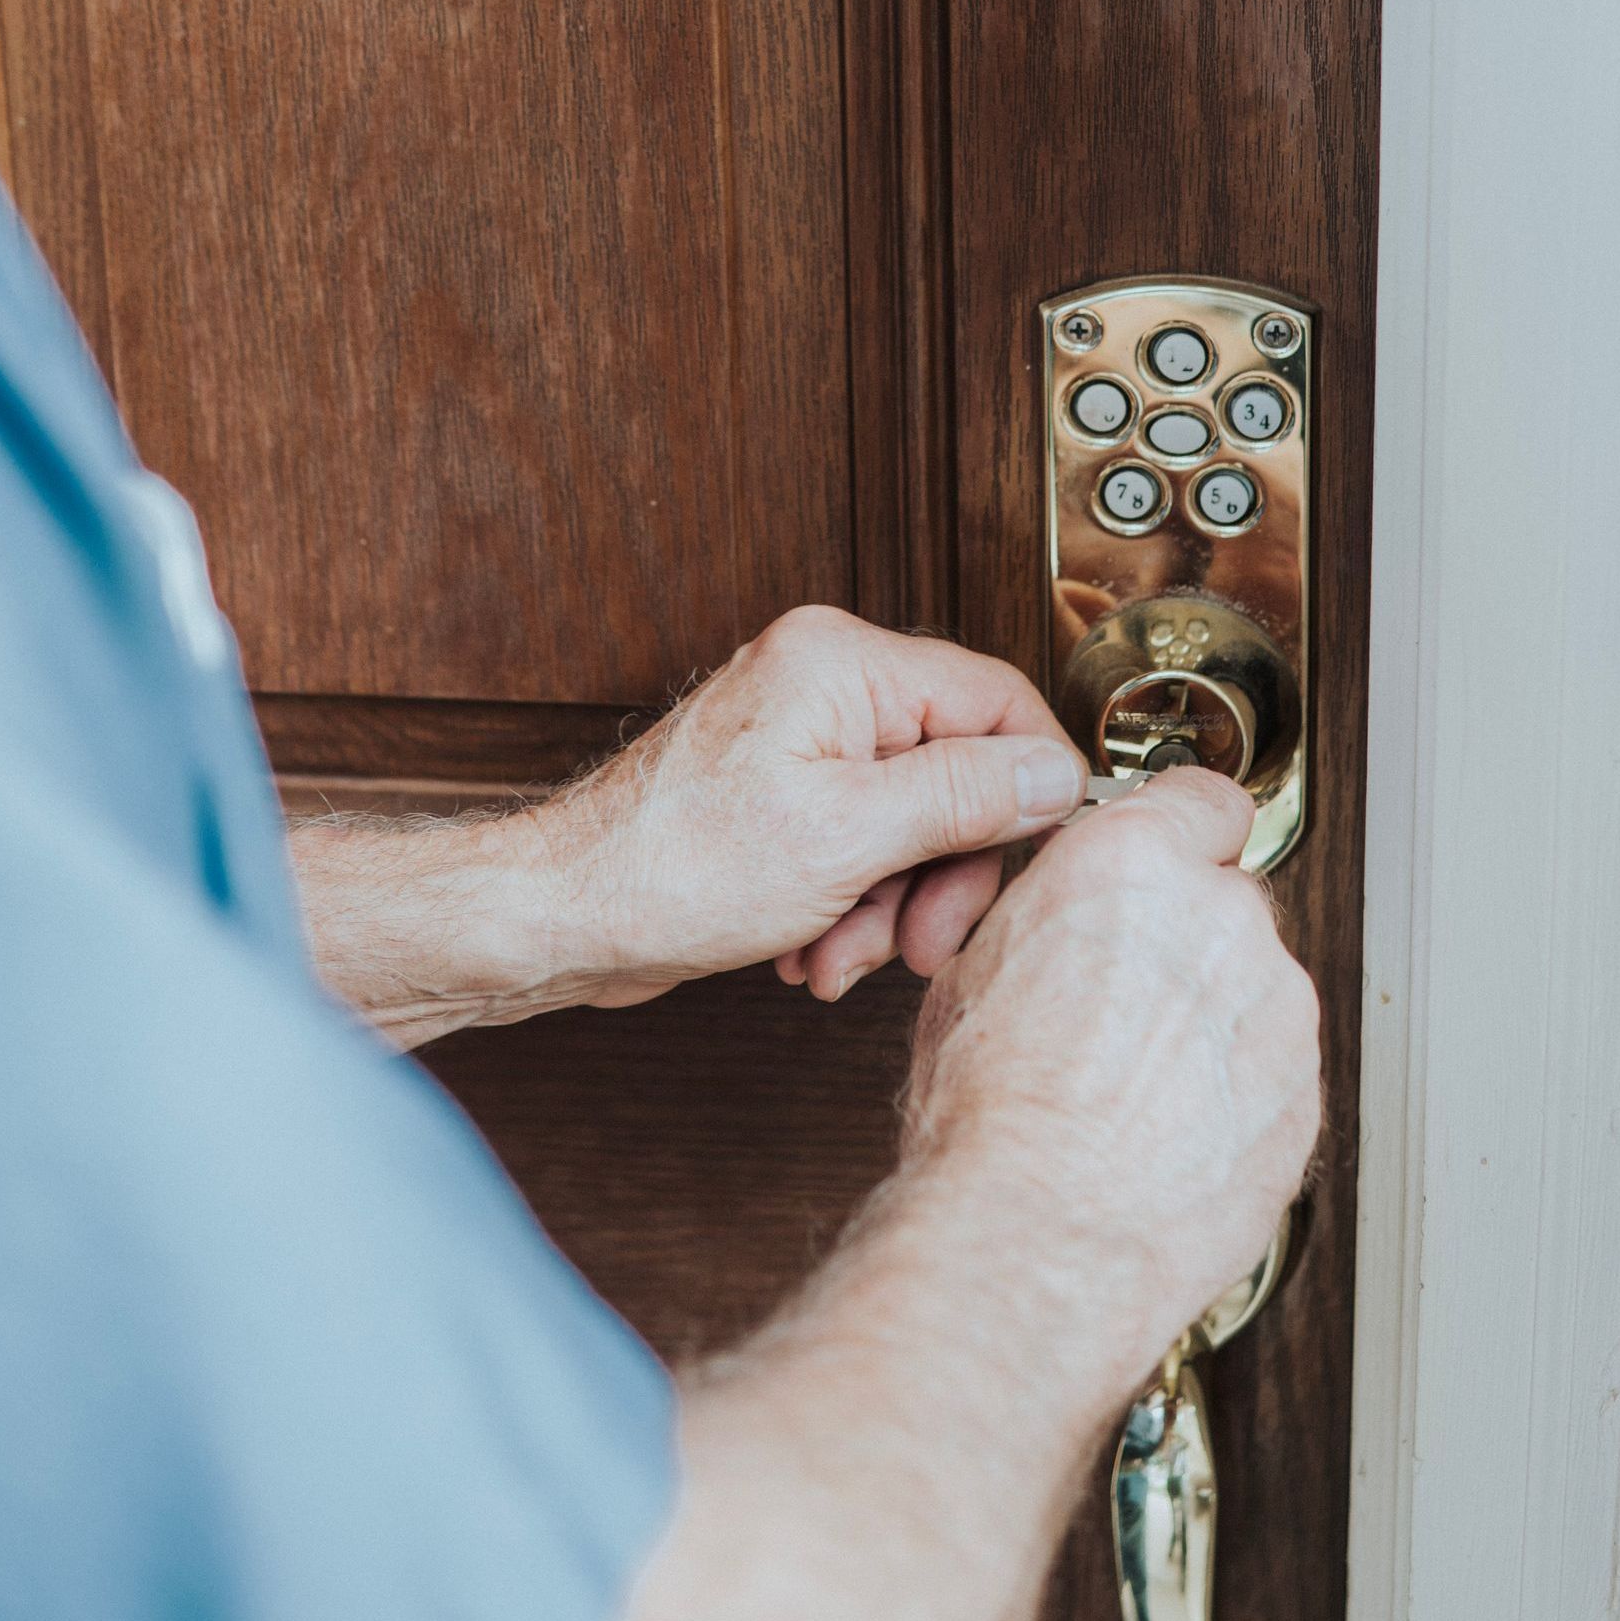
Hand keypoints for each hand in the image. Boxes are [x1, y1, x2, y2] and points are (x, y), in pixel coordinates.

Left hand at [537, 606, 1089, 1006]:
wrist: (564, 918)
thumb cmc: (668, 870)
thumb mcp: (848, 837)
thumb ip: (966, 796)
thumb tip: (1055, 773)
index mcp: (843, 663)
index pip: (995, 700)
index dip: (1028, 786)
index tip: (1032, 856)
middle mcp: (824, 686)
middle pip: (954, 773)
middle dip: (939, 873)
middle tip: (921, 941)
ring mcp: (800, 739)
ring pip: (909, 821)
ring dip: (890, 905)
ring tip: (840, 956)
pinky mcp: (781, 793)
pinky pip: (860, 843)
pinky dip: (850, 903)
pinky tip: (810, 948)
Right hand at [901, 767, 1320, 1381]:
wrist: (1039, 1233)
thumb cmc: (992, 1115)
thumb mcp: (975, 974)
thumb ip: (1051, 922)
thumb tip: (1063, 926)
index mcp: (1132, 866)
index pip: (1204, 799)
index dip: (1187, 830)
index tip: (1182, 851)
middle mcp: (1221, 919)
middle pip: (1228, 904)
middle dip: (1187, 946)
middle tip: (1121, 1008)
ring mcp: (1276, 1010)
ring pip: (1256, 995)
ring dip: (1214, 1027)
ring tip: (1135, 1091)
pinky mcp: (1305, 1097)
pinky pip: (1275, 1075)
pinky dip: (1236, 1098)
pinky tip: (1167, 1136)